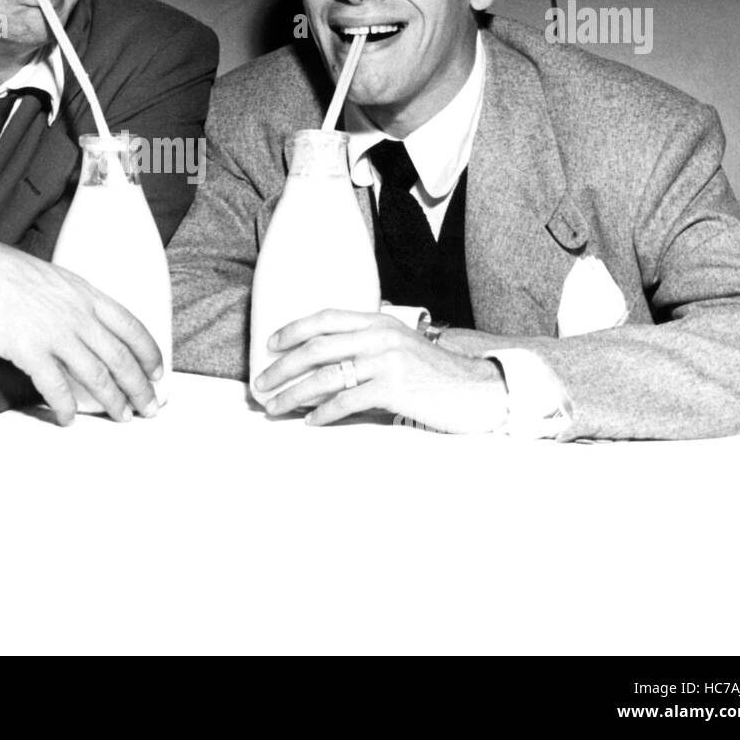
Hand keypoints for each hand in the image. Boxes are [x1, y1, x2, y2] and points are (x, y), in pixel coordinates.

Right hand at [0, 232, 162, 424]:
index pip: (132, 327)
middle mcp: (78, 315)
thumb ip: (79, 303)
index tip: (158, 373)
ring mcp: (56, 333)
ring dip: (113, 401)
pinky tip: (69, 419)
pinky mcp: (29, 350)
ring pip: (97, 375)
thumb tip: (93, 328)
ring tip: (122, 418)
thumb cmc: (9, 275)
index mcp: (88, 295)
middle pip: (121, 357)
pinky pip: (55, 387)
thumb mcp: (57, 281)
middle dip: (140, 387)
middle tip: (149, 408)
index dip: (150, 353)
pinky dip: (66, 407)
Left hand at [253, 310, 507, 432]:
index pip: (326, 317)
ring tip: (276, 407)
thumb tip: (327, 358)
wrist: (478, 391)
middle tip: (260, 385)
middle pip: (317, 348)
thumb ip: (369, 345)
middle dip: (282, 368)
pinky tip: (311, 422)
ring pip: (325, 376)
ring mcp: (387, 361)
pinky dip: (324, 414)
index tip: (270, 344)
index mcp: (379, 321)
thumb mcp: (401, 346)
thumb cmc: (435, 374)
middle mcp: (380, 336)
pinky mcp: (395, 389)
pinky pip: (347, 401)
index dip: (293, 329)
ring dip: (293, 395)